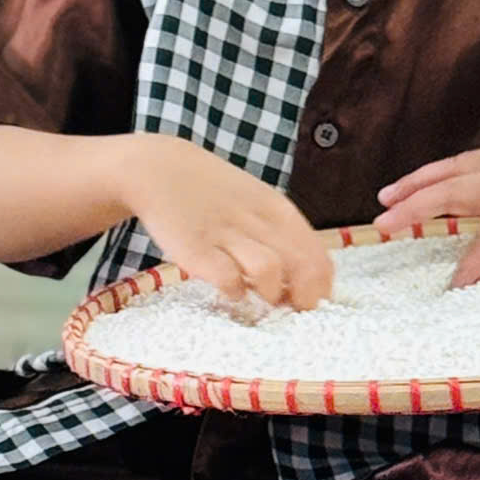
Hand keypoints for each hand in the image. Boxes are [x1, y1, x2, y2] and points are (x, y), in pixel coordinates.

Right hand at [117, 134, 332, 310]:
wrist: (158, 170)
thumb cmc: (213, 193)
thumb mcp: (256, 202)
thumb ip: (279, 234)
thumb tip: (302, 277)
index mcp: (277, 210)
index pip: (318, 255)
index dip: (321, 286)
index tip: (313, 301)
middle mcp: (257, 222)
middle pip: (302, 267)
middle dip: (304, 298)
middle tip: (291, 308)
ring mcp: (226, 236)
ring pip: (270, 271)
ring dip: (270, 293)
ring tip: (259, 296)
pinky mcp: (196, 250)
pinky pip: (228, 279)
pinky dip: (234, 291)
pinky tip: (230, 290)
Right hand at [376, 133, 479, 287]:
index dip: (475, 261)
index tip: (456, 287)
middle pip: (451, 192)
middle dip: (415, 208)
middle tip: (384, 224)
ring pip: (445, 173)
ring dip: (412, 186)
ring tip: (382, 201)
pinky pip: (450, 166)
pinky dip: (424, 175)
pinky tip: (404, 186)